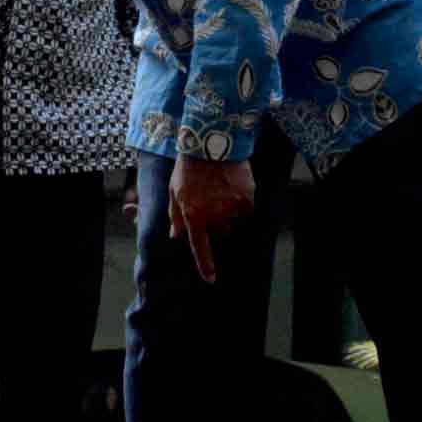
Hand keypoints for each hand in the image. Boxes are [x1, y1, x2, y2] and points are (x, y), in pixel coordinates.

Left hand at [170, 153, 255, 283]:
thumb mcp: (174, 191)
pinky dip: (242, 200)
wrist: (210, 142)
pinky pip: (246, 209)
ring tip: (220, 186)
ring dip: (228, 209)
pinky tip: (233, 184)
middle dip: (215, 220)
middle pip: (219, 229)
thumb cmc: (188, 167)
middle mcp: (212, 215)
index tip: (211, 279)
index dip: (206, 265)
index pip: (199, 246)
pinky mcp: (246, 198)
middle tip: (210, 197)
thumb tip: (176, 236)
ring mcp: (230, 208)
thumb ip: (176, 216)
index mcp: (193, 214)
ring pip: (233, 218)